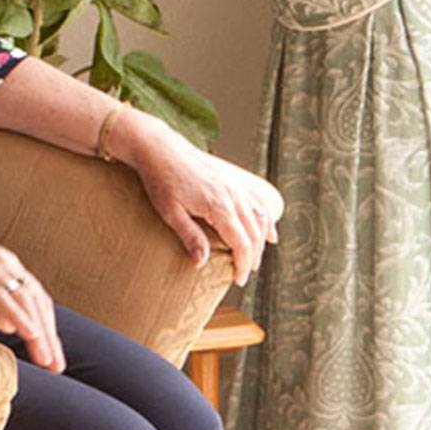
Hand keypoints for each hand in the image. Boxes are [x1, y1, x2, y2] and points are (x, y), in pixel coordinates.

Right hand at [0, 210, 65, 373]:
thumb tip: (10, 326)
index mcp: (6, 265)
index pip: (36, 299)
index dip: (46, 326)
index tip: (51, 353)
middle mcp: (5, 265)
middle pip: (37, 303)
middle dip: (50, 337)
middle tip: (57, 366)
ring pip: (25, 303)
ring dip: (40, 333)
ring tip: (47, 360)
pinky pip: (2, 298)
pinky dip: (19, 317)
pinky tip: (30, 335)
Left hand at [118, 116, 283, 285]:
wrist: (160, 149)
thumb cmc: (161, 181)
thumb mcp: (170, 212)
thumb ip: (189, 236)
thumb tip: (202, 263)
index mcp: (219, 206)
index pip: (241, 243)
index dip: (243, 264)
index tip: (238, 280)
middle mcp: (233, 196)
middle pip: (254, 233)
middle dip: (252, 257)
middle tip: (243, 275)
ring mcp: (235, 186)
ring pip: (259, 219)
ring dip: (260, 242)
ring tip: (254, 260)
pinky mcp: (232, 180)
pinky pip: (257, 203)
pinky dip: (265, 220)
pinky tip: (269, 233)